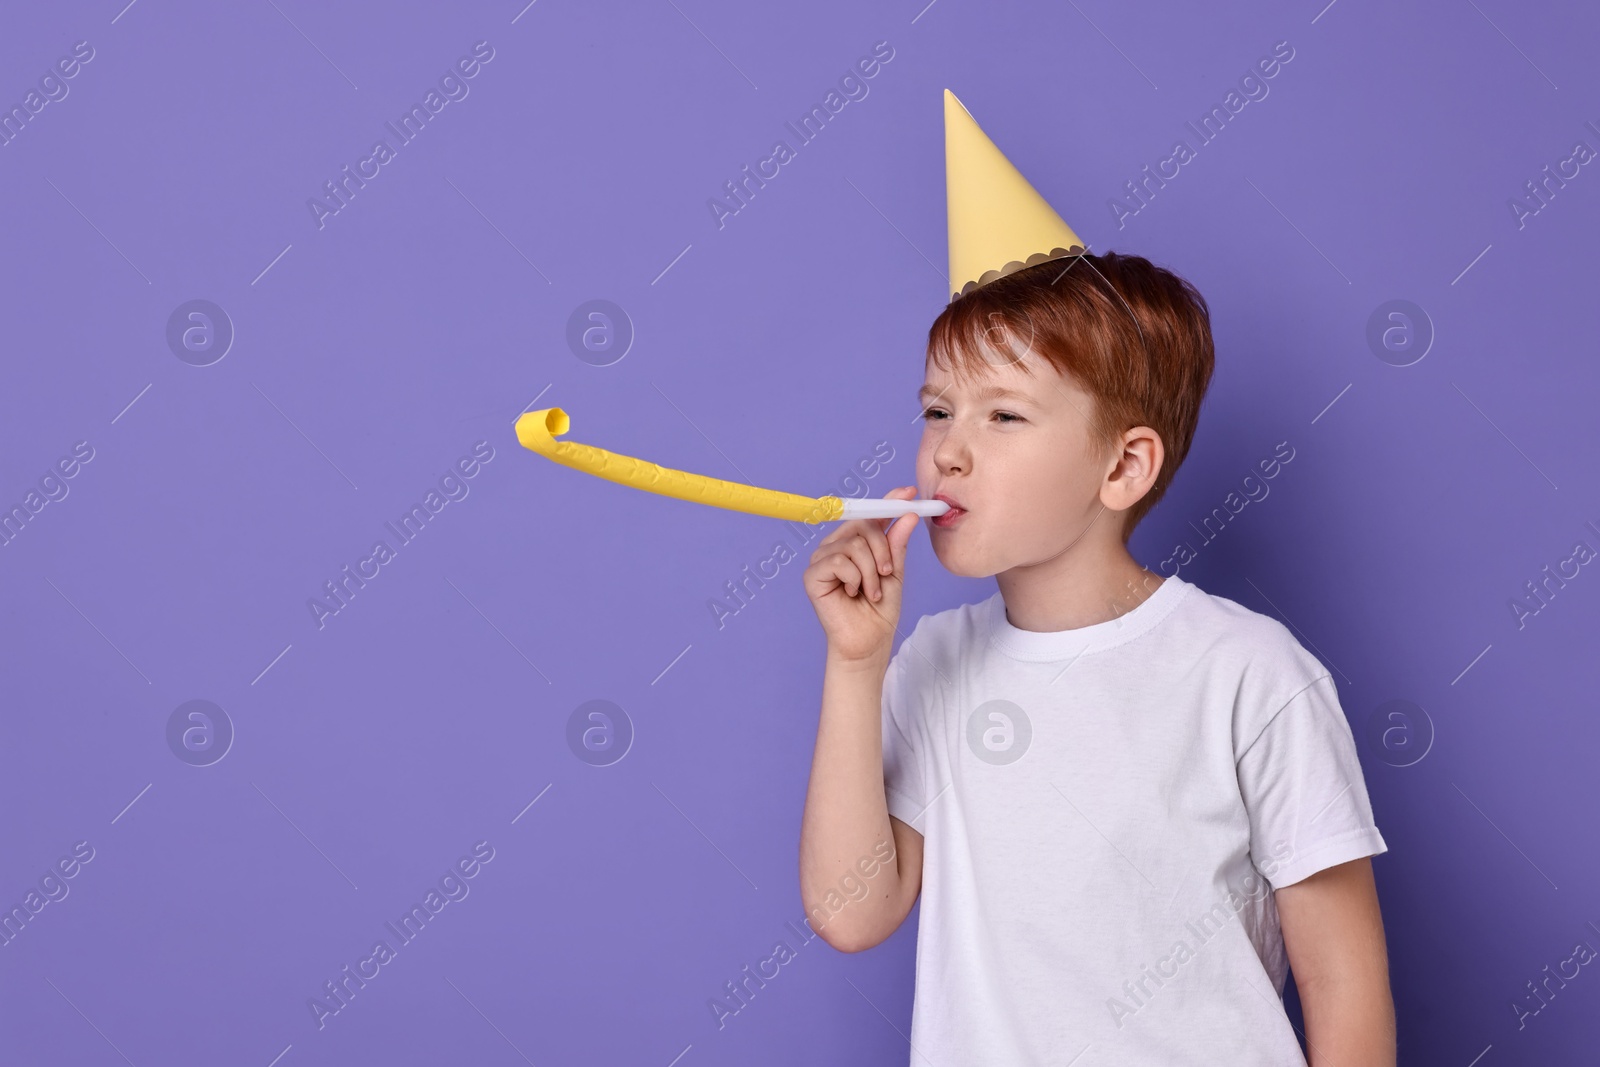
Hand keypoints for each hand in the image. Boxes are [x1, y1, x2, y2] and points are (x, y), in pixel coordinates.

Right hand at [803, 486, 921, 662]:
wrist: (869, 641)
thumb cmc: (880, 610)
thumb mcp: (895, 572)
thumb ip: (896, 544)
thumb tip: (908, 515)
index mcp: (855, 543)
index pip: (870, 514)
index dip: (889, 501)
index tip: (909, 493)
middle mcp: (836, 546)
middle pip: (861, 524)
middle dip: (881, 548)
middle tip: (886, 572)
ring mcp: (822, 559)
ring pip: (853, 544)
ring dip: (870, 571)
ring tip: (871, 591)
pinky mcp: (812, 575)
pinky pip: (839, 561)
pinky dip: (854, 578)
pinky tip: (853, 593)